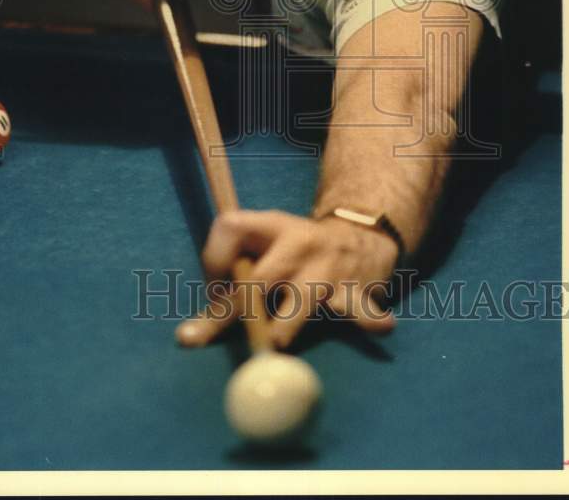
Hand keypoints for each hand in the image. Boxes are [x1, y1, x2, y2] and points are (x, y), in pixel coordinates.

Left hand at [175, 210, 398, 348]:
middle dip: (236, 312)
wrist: (364, 235)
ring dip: (287, 326)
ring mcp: (330, 267)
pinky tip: (378, 327)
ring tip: (278, 342)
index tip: (211, 295)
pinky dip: (369, 321)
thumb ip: (235, 274)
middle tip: (211, 338)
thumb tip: (191, 333)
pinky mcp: (360, 291)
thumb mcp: (268, 242)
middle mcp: (299, 242)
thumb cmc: (299, 252)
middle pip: (259, 277)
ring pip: (302, 299)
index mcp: (272, 225)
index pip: (229, 228)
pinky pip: (362, 312)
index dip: (212, 263)